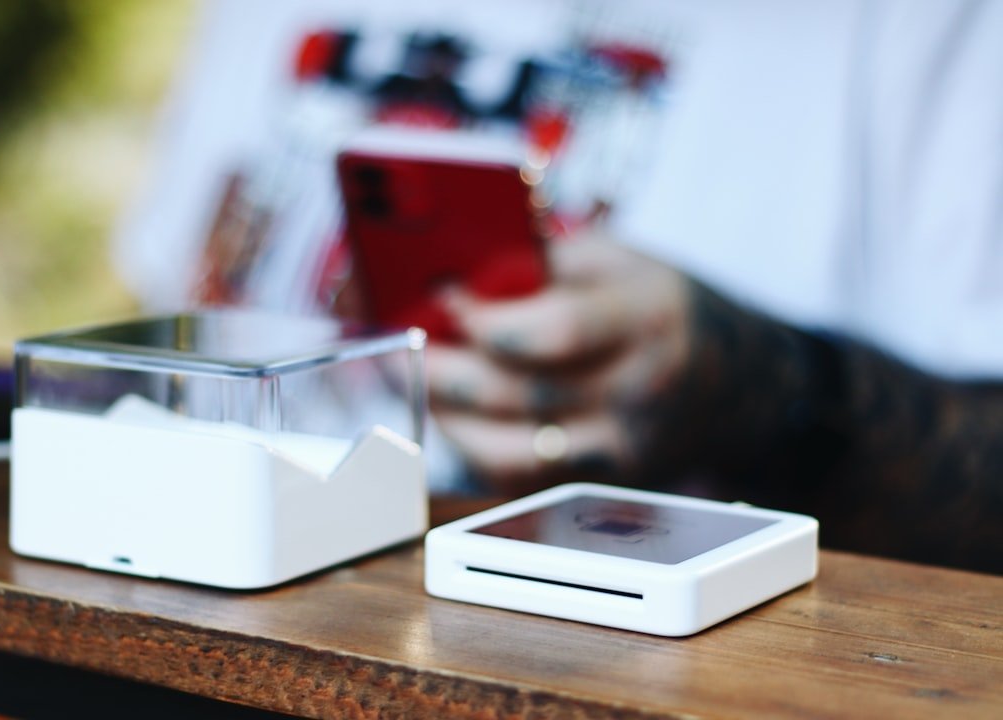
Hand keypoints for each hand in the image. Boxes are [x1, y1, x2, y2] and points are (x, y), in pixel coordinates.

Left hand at [427, 231, 690, 494]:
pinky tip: (457, 419)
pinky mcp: (607, 483)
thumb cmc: (660, 306)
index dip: (488, 319)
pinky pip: (524, 479)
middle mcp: (639, 391)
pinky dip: (478, 450)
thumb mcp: (618, 259)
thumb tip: (458, 271)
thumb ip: (544, 262)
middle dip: (448, 372)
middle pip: (523, 394)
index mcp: (647, 319)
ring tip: (422, 385)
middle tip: (409, 348)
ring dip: (451, 419)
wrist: (737, 380)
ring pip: (515, 450)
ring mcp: (625, 448)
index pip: (557, 329)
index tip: (444, 299)